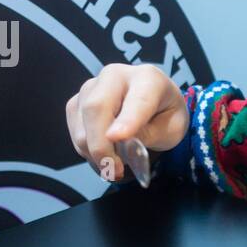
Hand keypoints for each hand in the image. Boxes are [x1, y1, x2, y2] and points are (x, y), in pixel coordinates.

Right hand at [66, 63, 189, 183]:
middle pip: (96, 107)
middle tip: (114, 171)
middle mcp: (115, 75)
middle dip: (101, 144)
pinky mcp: (77, 101)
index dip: (127, 120)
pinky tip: (104, 155)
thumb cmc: (165, 115)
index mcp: (148, 78)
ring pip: (81, 121)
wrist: (155, 103)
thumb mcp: (172, 129)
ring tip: (114, 166)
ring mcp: (91, 86)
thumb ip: (149, 134)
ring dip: (93, 151)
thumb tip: (119, 141)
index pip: (137, 100)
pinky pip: (74, 129)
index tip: (118, 138)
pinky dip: (86, 149)